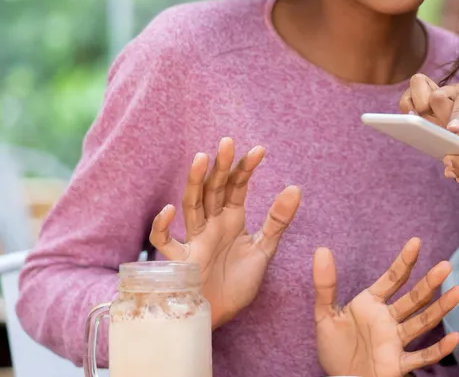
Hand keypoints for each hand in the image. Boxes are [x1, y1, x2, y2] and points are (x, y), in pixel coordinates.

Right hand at [149, 137, 301, 328]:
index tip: (259, 150)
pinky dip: (162, 227)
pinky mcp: (182, 261)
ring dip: (195, 182)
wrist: (221, 316)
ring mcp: (195, 240)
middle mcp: (212, 225)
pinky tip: (169, 210)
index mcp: (231, 219)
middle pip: (214, 190)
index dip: (246, 169)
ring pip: (192, 206)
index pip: (237, 188)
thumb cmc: (238, 283)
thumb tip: (295, 187)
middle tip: (228, 142)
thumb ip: (278, 220)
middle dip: (221, 167)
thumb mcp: (264, 250)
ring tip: (201, 158)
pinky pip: (165, 242)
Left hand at [314, 238, 458, 376]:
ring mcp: (395, 341)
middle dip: (429, 282)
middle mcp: (389, 320)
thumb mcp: (325, 315)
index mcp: (372, 304)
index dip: (404, 261)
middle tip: (446, 266)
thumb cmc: (335, 349)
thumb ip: (325, 285)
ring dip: (440, 308)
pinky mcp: (397, 364)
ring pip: (422, 321)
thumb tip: (321, 250)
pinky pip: (421, 356)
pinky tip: (454, 338)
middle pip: (414, 298)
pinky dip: (438, 349)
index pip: (393, 279)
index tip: (416, 242)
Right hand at [399, 56, 458, 152]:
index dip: (458, 112)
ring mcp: (443, 105)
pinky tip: (410, 129)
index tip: (455, 130)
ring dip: (413, 104)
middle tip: (429, 122)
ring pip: (418, 90)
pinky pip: (411, 107)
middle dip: (430, 103)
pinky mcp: (430, 117)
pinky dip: (407, 115)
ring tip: (413, 122)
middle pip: (435, 87)